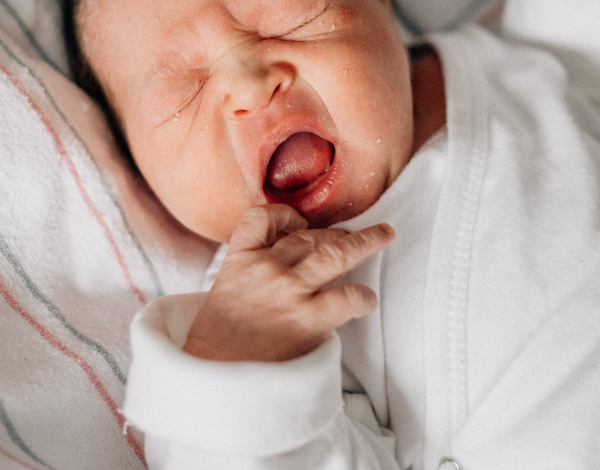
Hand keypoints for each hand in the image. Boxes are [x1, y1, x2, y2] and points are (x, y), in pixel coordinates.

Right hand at [183, 204, 394, 361]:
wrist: (215, 384)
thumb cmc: (218, 345)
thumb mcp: (223, 294)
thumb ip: (250, 273)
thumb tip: (285, 260)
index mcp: (239, 261)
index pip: (259, 218)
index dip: (284, 215)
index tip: (298, 222)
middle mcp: (266, 269)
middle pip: (309, 237)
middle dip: (334, 235)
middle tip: (350, 237)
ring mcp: (289, 292)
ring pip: (337, 253)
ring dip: (366, 242)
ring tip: (385, 235)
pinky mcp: (309, 320)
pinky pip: (348, 297)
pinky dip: (363, 297)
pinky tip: (366, 301)